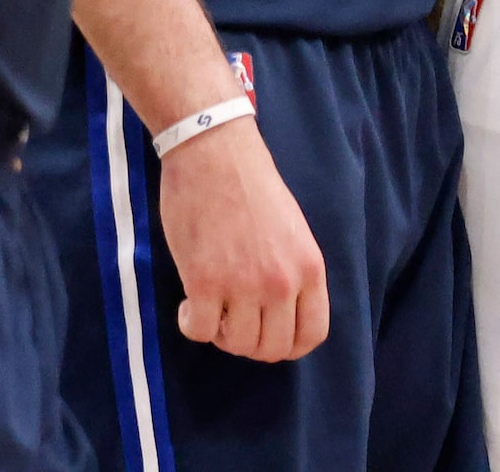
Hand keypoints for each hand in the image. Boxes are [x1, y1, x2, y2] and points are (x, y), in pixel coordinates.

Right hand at [157, 116, 329, 361]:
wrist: (214, 151)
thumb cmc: (251, 184)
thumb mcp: (292, 230)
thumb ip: (292, 271)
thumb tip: (281, 313)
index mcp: (309, 268)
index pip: (312, 335)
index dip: (288, 344)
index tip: (266, 332)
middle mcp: (281, 282)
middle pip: (272, 349)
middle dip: (250, 342)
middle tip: (231, 319)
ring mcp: (243, 285)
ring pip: (236, 344)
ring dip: (219, 333)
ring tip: (210, 307)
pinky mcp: (204, 282)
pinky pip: (200, 332)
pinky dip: (191, 326)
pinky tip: (187, 305)